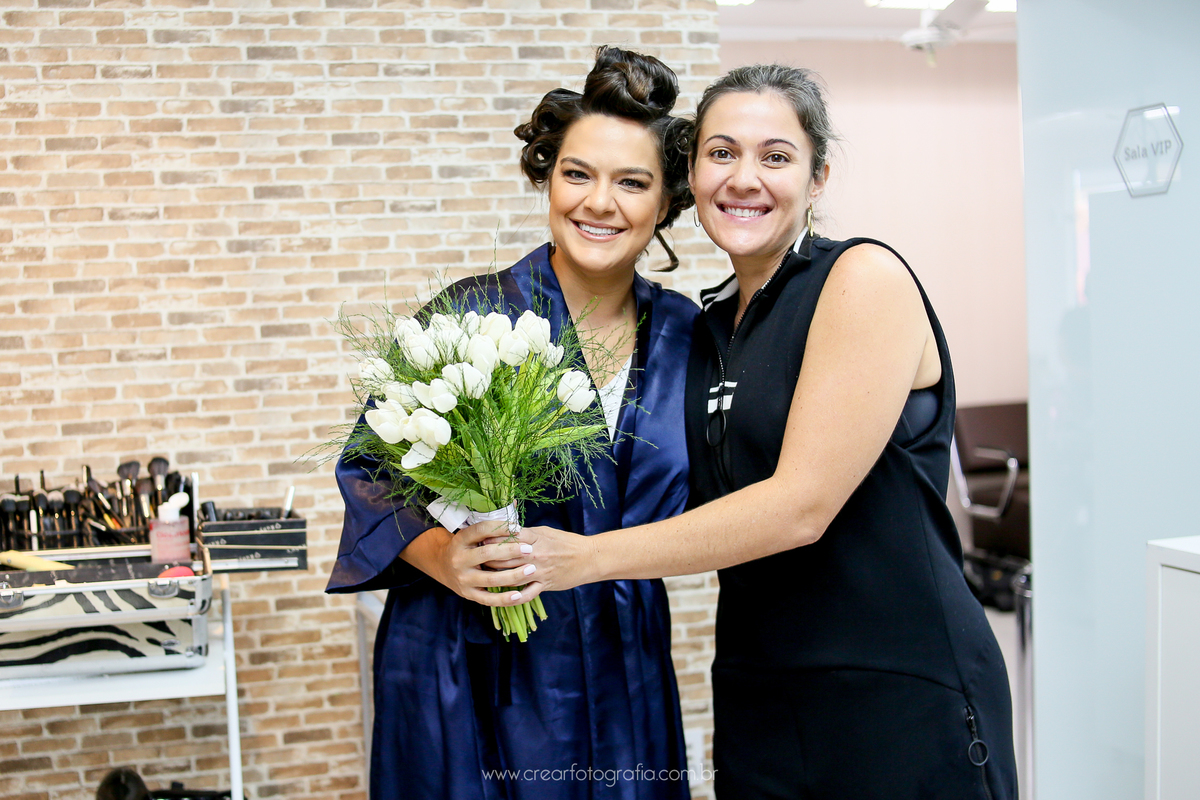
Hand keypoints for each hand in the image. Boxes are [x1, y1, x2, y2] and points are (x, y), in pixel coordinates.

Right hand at [403, 522, 535, 606]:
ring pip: (491, 579)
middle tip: (529, 549)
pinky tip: (518, 595)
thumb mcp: (470, 533)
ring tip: (531, 570)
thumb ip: (489, 526)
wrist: (442, 566)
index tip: (519, 529)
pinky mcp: (468, 594)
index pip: (481, 530)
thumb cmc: (465, 546)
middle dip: (511, 551)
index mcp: (461, 540)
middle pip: (487, 554)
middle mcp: (460, 559)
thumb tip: (513, 503)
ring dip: (513, 575)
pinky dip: (504, 599)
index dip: (501, 528)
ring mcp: (463, 579)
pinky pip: (488, 599)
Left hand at [485, 525, 596, 605]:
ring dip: (496, 576)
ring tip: (484, 574)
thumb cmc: (567, 542)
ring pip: (511, 575)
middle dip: (488, 557)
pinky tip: (502, 596)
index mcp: (535, 538)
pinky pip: (526, 594)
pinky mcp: (545, 584)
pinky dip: (514, 597)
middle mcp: (535, 555)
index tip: (480, 539)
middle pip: (505, 557)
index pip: (508, 537)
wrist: (588, 558)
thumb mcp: (546, 532)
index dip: (492, 538)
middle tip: (475, 558)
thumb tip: (507, 531)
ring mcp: (540, 571)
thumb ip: (526, 533)